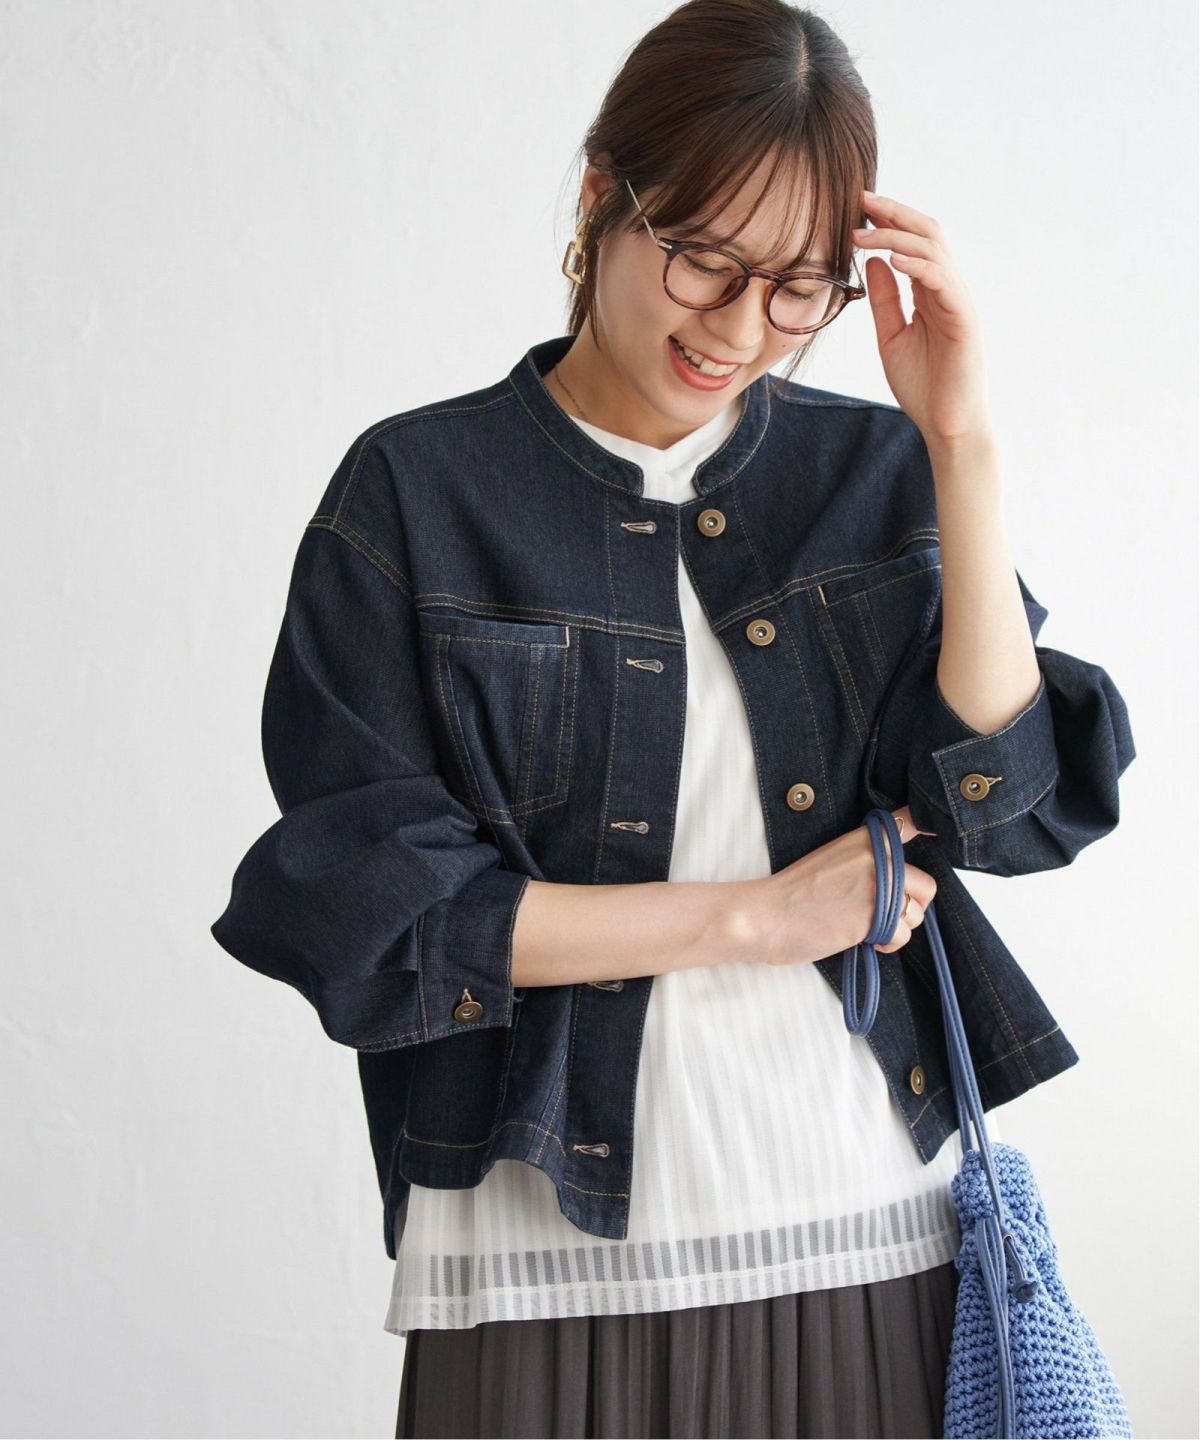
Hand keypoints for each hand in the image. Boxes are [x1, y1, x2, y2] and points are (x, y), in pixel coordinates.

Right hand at [758, 806, 937, 965]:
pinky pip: (902, 937)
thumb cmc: (794, 893)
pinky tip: (865, 940)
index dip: (930, 828)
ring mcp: (877, 887)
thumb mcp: (833, 858)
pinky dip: (887, 945)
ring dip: (898, 927)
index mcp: (866, 838)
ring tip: (868, 927)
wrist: (765, 916)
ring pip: (916, 914)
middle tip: (884, 913)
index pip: (912, 822)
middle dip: (911, 905)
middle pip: (926, 885)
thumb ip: (867, 859)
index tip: (934, 834)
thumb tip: (901, 879)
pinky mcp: (874, 917)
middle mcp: (877, 858)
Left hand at [853, 190, 993, 445]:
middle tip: (860, 198)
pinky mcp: (964, 319)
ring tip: (863, 230)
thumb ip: (884, 299)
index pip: (912, 243)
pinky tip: (890, 257)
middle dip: (894, 213)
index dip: (888, 220)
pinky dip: (916, 265)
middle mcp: (948, 290)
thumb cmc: (923, 386)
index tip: (857, 206)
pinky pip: (941, 280)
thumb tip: (873, 260)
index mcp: (931, 292)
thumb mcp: (891, 336)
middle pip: (926, 234)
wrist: (947, 424)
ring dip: (896, 234)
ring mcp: (958, 301)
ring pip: (932, 250)